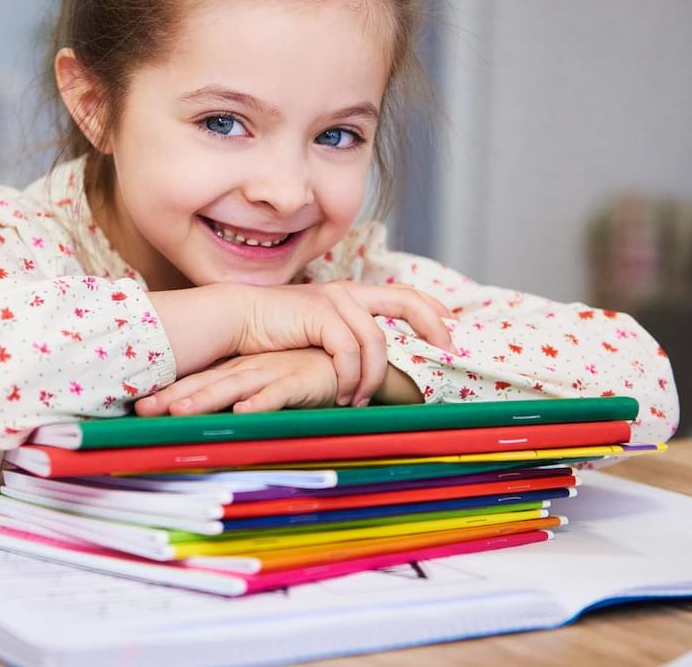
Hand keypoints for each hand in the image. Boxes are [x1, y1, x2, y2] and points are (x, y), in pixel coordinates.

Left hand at [135, 350, 337, 415]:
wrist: (349, 362)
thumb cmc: (307, 372)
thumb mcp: (269, 384)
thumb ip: (246, 396)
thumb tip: (217, 414)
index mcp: (240, 370)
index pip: (198, 381)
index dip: (169, 392)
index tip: (137, 407)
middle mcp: (250, 370)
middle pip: (206, 384)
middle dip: (173, 397)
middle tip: (141, 410)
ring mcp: (272, 373)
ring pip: (233, 388)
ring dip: (206, 399)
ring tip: (178, 413)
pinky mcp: (299, 381)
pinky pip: (277, 394)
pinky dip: (260, 404)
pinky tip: (242, 413)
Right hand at [227, 281, 451, 407]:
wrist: (237, 319)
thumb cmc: (276, 333)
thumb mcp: (319, 334)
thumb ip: (346, 341)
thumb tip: (376, 367)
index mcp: (352, 294)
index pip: (406, 294)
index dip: (433, 312)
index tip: (453, 334)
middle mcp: (349, 292)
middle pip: (407, 301)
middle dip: (433, 327)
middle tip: (448, 355)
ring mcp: (335, 300)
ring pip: (376, 341)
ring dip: (373, 377)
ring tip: (359, 399)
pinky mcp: (319, 314)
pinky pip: (349, 351)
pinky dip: (349, 377)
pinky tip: (340, 394)